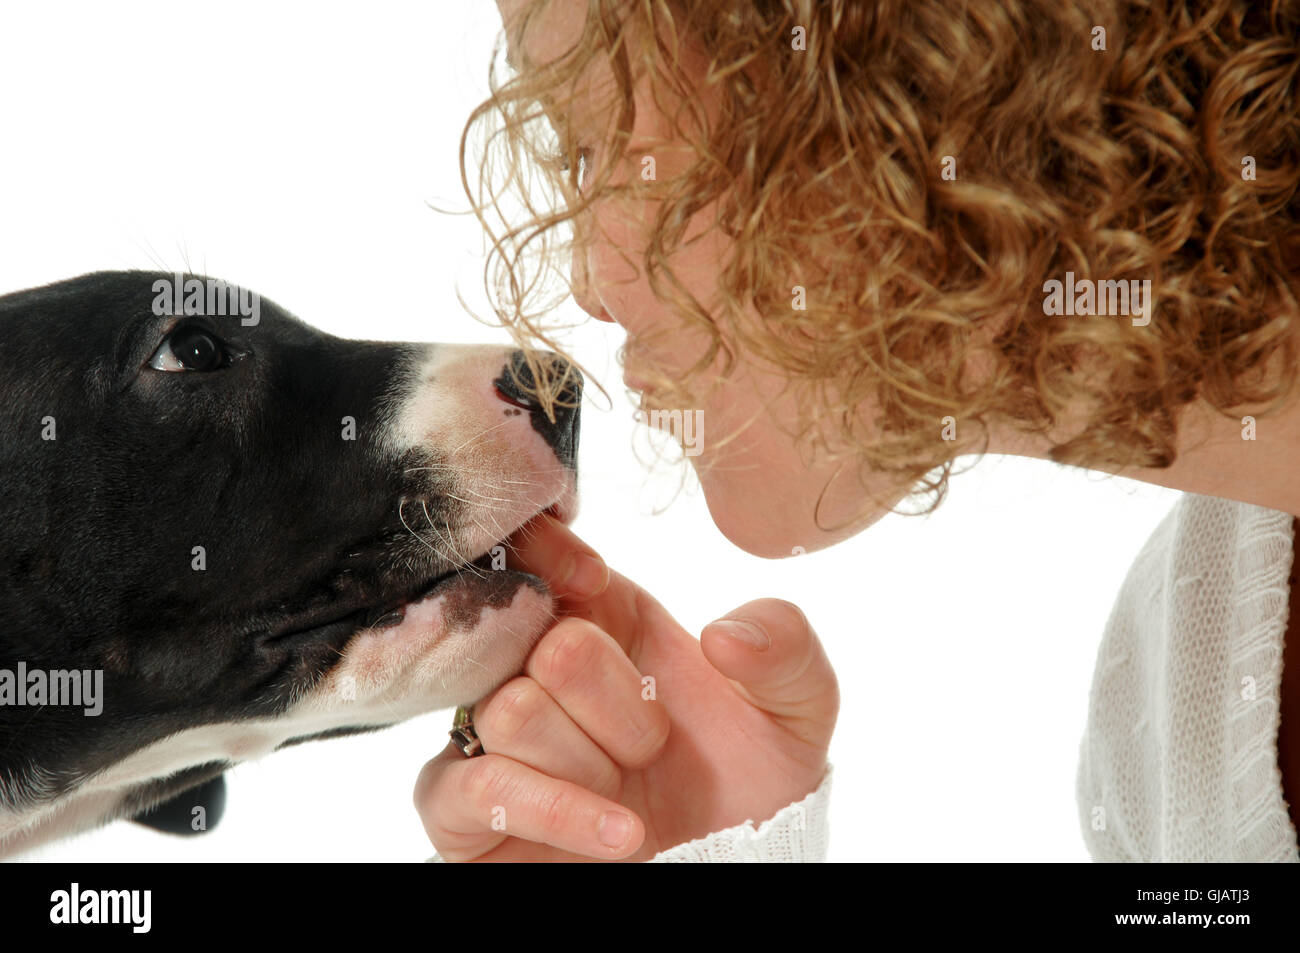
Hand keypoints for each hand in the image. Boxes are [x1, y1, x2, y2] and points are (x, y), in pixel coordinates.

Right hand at [413, 514, 838, 860]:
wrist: (728, 870)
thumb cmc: (750, 782)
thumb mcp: (796, 708)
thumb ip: (785, 645)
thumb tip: (723, 634)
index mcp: (600, 615)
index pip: (534, 548)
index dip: (553, 552)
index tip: (596, 580)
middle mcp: (534, 667)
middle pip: (543, 642)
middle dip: (617, 701)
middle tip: (654, 742)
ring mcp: (493, 736)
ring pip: (513, 711)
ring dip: (593, 763)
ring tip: (630, 788)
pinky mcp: (463, 806)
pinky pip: (479, 789)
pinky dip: (559, 811)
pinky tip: (621, 832)